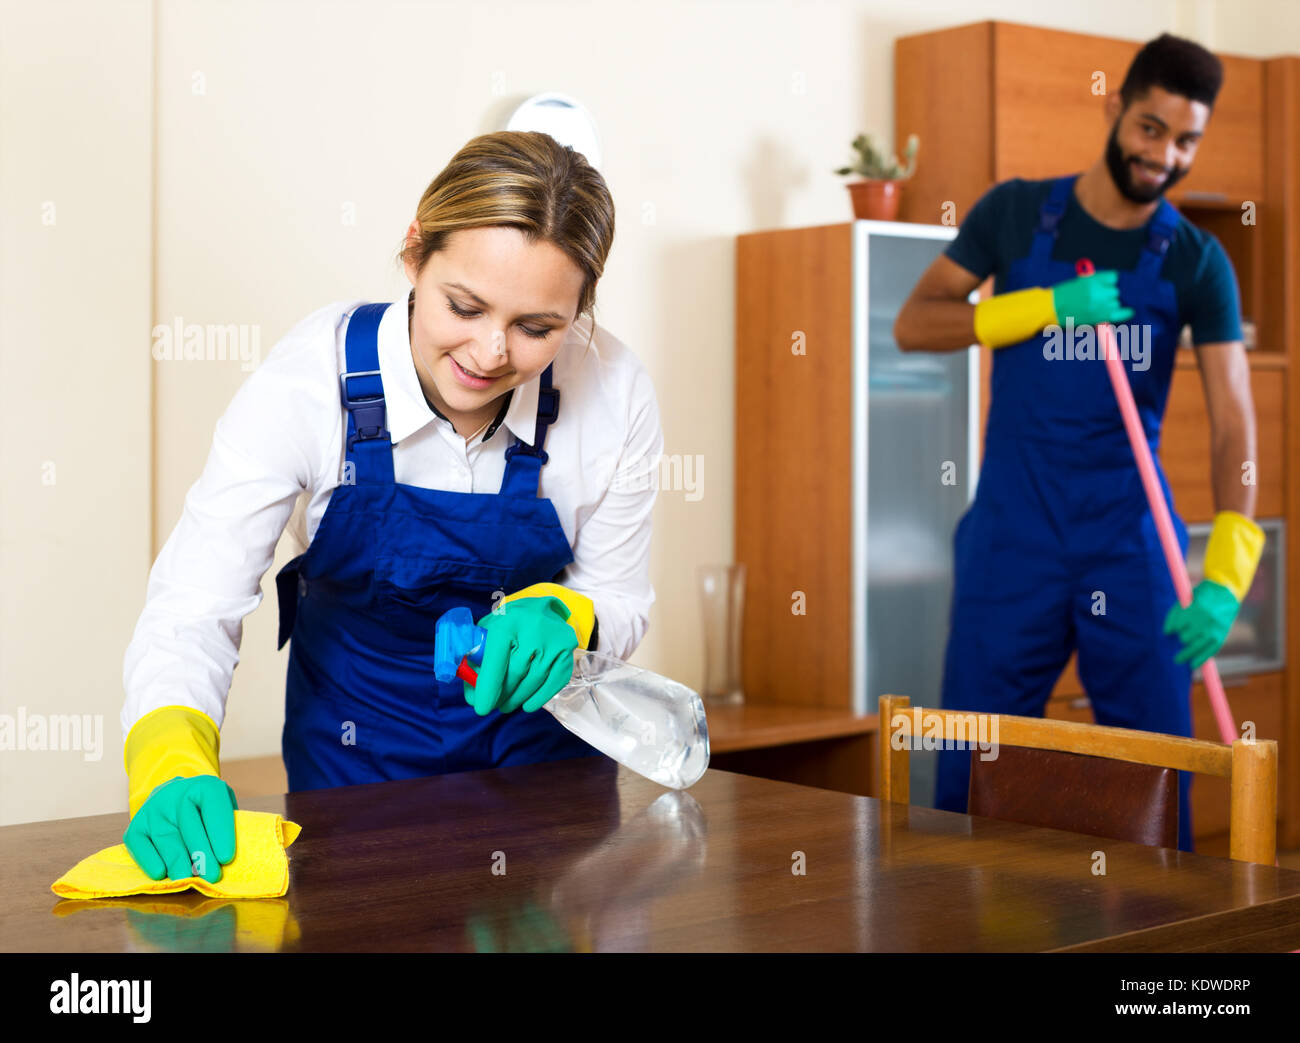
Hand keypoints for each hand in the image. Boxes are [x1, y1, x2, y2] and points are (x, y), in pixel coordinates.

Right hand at [123, 774, 237, 882]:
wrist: (175, 798)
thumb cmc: (207, 812)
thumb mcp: (223, 809)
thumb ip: (229, 825)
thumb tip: (231, 858)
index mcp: (205, 787)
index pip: (214, 807)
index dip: (220, 833)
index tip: (226, 858)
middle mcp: (176, 794)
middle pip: (189, 825)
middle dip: (201, 853)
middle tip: (211, 876)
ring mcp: (153, 810)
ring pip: (166, 837)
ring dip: (177, 860)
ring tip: (188, 878)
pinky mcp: (135, 827)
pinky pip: (140, 844)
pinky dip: (149, 859)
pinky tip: (160, 873)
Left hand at [465, 596, 578, 714]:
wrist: (542, 608)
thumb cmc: (508, 624)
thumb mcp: (487, 631)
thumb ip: (475, 659)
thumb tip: (472, 695)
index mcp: (507, 622)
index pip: (496, 660)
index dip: (488, 687)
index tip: (482, 708)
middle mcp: (533, 628)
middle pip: (516, 674)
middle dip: (502, 695)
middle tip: (495, 706)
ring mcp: (554, 639)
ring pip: (534, 680)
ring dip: (518, 698)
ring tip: (507, 706)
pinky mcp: (568, 649)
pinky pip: (555, 681)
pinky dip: (540, 697)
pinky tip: (528, 704)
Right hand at [1051, 270, 1134, 326]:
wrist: (1053, 308)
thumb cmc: (1064, 293)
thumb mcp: (1081, 280)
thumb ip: (1097, 280)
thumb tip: (1112, 283)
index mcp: (1094, 280)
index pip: (1114, 277)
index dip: (1109, 280)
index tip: (1105, 283)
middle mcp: (1100, 292)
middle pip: (1115, 290)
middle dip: (1108, 292)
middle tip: (1096, 296)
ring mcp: (1101, 305)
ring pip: (1116, 301)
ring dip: (1109, 302)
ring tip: (1097, 305)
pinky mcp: (1100, 317)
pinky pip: (1120, 314)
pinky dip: (1126, 313)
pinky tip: (1130, 311)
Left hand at [1163, 580, 1239, 667]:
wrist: (1225, 595)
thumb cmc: (1200, 598)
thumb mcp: (1185, 601)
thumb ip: (1174, 615)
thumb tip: (1167, 632)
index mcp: (1196, 609)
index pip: (1179, 626)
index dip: (1174, 629)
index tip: (1171, 631)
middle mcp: (1206, 621)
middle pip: (1186, 638)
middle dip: (1181, 640)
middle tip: (1180, 641)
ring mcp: (1214, 629)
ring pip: (1196, 647)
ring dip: (1185, 654)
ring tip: (1177, 659)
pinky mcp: (1221, 636)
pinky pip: (1210, 651)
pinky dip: (1200, 659)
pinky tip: (1192, 665)